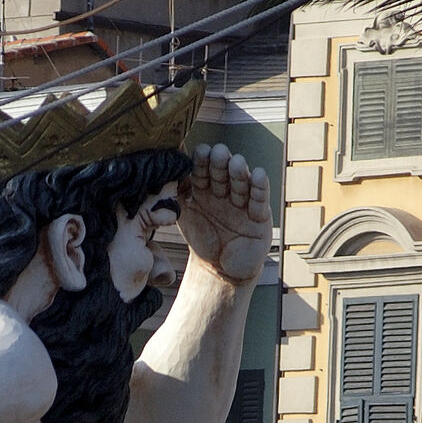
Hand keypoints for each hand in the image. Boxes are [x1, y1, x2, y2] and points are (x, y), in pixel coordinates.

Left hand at [177, 142, 270, 284]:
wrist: (218, 270)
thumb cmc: (201, 239)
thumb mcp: (183, 214)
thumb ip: (174, 193)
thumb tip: (161, 170)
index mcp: (205, 188)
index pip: (203, 169)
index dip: (202, 161)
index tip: (199, 152)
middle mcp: (225, 191)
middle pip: (223, 173)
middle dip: (221, 163)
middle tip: (218, 153)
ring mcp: (243, 202)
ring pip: (241, 183)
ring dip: (239, 172)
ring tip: (236, 163)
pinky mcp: (259, 217)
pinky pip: (260, 200)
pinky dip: (260, 188)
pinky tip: (258, 175)